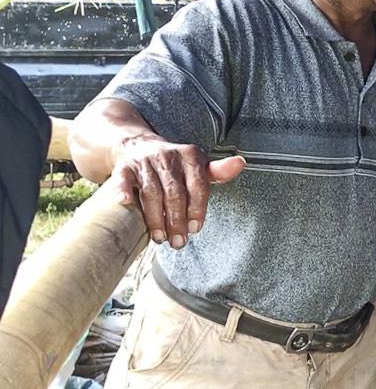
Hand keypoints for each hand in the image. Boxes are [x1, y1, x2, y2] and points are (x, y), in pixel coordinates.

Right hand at [110, 135, 244, 247]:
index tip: (195, 229)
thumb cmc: (174, 165)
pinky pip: (123, 179)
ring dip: (155, 218)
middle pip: (174, 192)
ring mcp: (145, 162)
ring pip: (151, 192)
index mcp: (190, 156)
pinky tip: (125, 203)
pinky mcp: (124, 167)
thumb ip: (218, 172)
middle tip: (178, 242)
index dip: (197, 208)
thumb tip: (240, 163)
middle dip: (176, 220)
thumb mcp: (198, 166)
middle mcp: (168, 156)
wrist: (138, 146)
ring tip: (160, 238)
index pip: (198, 185)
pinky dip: (123, 190)